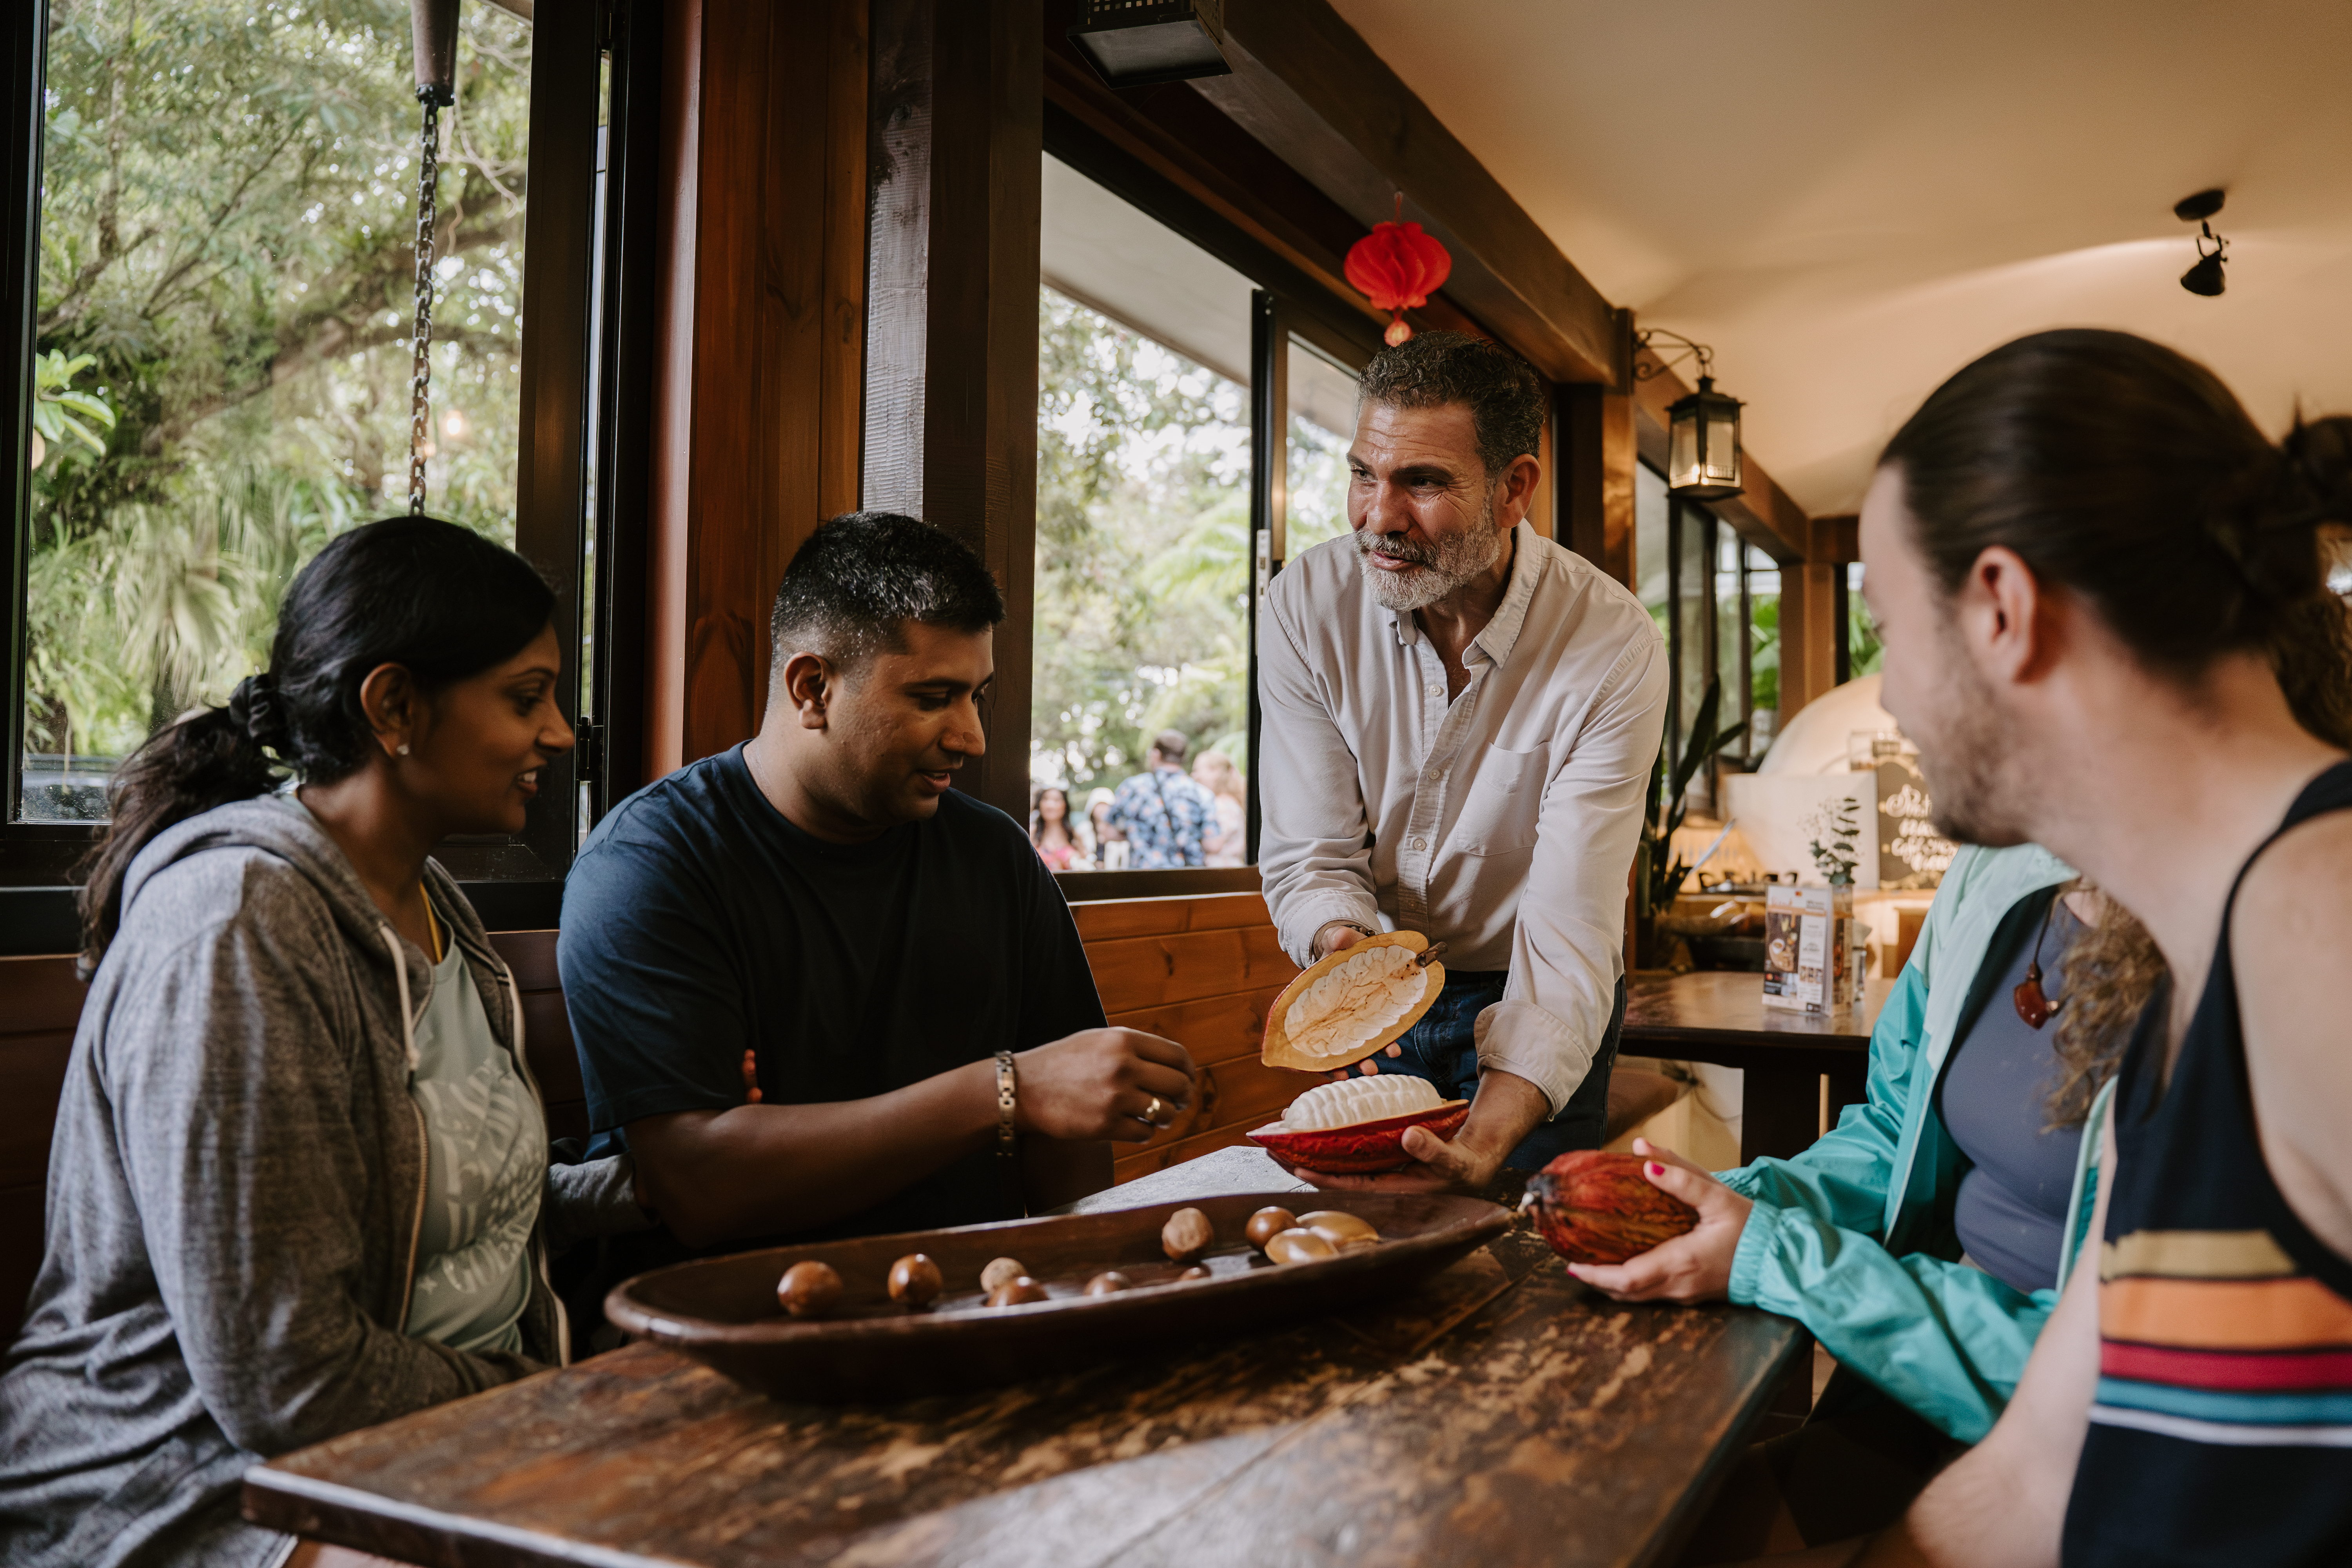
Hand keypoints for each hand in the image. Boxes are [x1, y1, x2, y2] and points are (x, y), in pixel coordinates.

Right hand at [1014, 1028, 1195, 1144]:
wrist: (1022, 1089)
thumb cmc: (1062, 1063)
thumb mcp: (1097, 1040)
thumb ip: (1134, 1047)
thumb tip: (1175, 1064)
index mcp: (1123, 1040)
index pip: (1177, 1056)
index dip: (1188, 1071)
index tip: (1187, 1080)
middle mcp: (1123, 1066)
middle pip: (1178, 1085)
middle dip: (1183, 1097)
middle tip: (1177, 1102)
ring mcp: (1114, 1097)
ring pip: (1165, 1112)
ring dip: (1165, 1117)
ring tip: (1156, 1116)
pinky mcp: (1105, 1125)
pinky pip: (1144, 1133)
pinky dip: (1144, 1132)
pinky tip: (1133, 1126)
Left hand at [1273, 1116, 1501, 1194]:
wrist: (1470, 1164)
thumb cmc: (1462, 1166)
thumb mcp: (1452, 1160)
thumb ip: (1433, 1150)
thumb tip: (1409, 1136)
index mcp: (1394, 1191)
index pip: (1351, 1186)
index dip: (1323, 1177)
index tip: (1296, 1164)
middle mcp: (1379, 1183)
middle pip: (1333, 1175)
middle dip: (1302, 1163)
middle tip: (1270, 1150)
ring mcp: (1376, 1171)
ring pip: (1336, 1164)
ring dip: (1308, 1153)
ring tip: (1279, 1139)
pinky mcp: (1377, 1158)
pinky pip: (1347, 1152)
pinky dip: (1327, 1143)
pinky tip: (1309, 1132)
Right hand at [1308, 923, 1407, 1082]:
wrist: (1354, 944)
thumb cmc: (1341, 946)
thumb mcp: (1337, 941)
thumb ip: (1338, 939)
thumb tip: (1339, 937)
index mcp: (1320, 998)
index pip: (1313, 1028)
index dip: (1320, 1052)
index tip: (1330, 1068)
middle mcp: (1333, 1013)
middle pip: (1336, 1043)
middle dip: (1349, 1060)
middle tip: (1364, 1070)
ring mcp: (1352, 1015)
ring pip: (1355, 1043)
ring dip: (1365, 1058)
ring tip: (1377, 1068)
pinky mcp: (1370, 1012)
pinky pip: (1374, 1031)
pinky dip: (1381, 1044)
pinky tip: (1392, 1051)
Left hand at [1565, 1138, 1751, 1302]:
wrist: (1783, 1258)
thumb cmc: (1753, 1228)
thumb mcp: (1719, 1197)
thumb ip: (1682, 1176)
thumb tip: (1645, 1159)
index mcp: (1681, 1263)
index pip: (1626, 1279)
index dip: (1595, 1275)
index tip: (1571, 1264)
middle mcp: (1679, 1285)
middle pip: (1626, 1293)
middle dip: (1596, 1280)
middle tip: (1572, 1260)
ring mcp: (1687, 1294)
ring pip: (1639, 1297)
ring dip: (1612, 1283)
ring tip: (1590, 1263)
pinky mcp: (1694, 1295)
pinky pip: (1653, 1293)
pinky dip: (1631, 1284)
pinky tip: (1623, 1266)